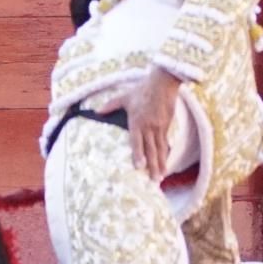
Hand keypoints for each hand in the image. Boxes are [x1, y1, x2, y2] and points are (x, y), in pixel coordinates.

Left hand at [98, 66, 180, 181]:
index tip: (139, 167)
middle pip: (151, 150)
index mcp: (137, 121)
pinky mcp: (166, 126)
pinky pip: (165, 144)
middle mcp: (148, 127)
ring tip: (161, 178)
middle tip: (154, 180)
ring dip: (161, 164)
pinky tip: (166, 165)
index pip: (137, 141)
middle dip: (153, 166)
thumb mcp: (125, 97)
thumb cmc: (142, 89)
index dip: (138, 154)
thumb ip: (111, 105)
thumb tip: (96, 112)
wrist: (163, 83)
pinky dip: (166, 155)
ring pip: (160, 149)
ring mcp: (159, 127)